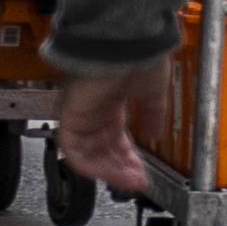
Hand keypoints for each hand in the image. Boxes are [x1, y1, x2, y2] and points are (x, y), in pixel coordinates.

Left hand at [52, 69, 153, 193]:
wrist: (129, 44)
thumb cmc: (139, 57)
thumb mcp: (154, 92)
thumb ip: (153, 114)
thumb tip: (156, 132)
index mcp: (111, 102)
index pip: (115, 138)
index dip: (129, 157)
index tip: (142, 170)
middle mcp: (92, 109)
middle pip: (101, 149)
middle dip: (120, 168)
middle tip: (137, 181)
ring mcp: (80, 112)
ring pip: (87, 153)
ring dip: (108, 170)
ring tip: (129, 181)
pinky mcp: (70, 115)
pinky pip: (73, 149)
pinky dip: (89, 165)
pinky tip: (108, 173)